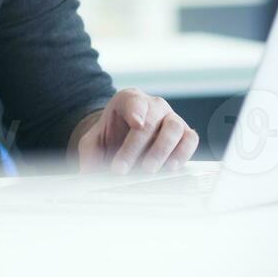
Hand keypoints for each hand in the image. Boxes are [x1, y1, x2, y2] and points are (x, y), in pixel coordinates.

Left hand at [74, 87, 198, 174]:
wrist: (122, 142)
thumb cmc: (110, 138)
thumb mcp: (93, 143)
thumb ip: (89, 155)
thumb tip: (87, 176)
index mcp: (129, 100)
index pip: (134, 101)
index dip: (136, 111)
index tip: (136, 123)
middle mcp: (154, 105)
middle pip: (151, 120)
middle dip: (136, 146)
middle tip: (124, 167)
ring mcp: (171, 118)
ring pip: (174, 128)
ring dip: (162, 151)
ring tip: (149, 170)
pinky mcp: (185, 134)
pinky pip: (190, 140)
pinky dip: (183, 153)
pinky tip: (171, 167)